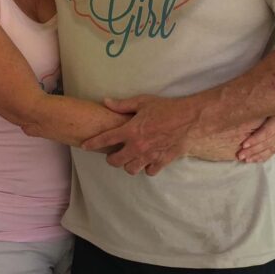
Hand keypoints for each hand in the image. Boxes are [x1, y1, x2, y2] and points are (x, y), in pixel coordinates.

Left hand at [81, 94, 198, 175]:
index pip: (105, 140)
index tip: (85, 146)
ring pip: (131, 169)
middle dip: (111, 159)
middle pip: (116, 161)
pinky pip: (149, 171)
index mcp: (130, 131)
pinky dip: (146, 167)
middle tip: (113, 154)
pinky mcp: (163, 161)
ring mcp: (150, 155)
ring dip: (128, 164)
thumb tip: (106, 102)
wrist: (190, 119)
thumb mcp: (142, 102)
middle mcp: (138, 146)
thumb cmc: (166, 108)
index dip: (92, 143)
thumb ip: (122, 105)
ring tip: (129, 158)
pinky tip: (146, 160)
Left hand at [236, 106, 274, 162]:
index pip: (266, 132)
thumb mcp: (266, 103)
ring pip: (271, 149)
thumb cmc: (272, 99)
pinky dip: (264, 156)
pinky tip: (255, 160)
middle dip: (253, 150)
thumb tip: (239, 111)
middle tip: (241, 155)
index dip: (255, 139)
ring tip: (246, 160)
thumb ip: (256, 110)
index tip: (244, 144)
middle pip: (267, 142)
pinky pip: (274, 150)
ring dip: (258, 155)